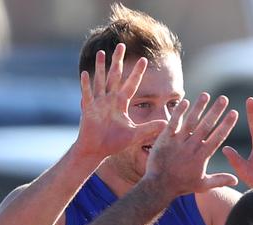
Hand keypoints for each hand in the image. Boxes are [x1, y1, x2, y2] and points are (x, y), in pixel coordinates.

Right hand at [76, 44, 166, 160]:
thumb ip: (149, 128)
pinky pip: (87, 95)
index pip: (131, 85)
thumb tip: (167, 124)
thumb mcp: (135, 134)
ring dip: (101, 67)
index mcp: (121, 104)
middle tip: (121, 45)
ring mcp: (98, 103)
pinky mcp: (88, 110)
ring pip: (100, 82)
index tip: (145, 59)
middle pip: (115, 77)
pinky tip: (86, 73)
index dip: (137, 73)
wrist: (96, 151)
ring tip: (102, 53)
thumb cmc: (114, 143)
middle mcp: (110, 100)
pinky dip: (86, 85)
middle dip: (118, 61)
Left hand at [143, 93, 238, 196]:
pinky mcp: (165, 139)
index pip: (218, 136)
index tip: (234, 112)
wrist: (159, 186)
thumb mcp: (202, 185)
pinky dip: (179, 112)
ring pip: (191, 121)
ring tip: (206, 95)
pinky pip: (173, 123)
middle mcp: (192, 146)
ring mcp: (178, 142)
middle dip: (216, 111)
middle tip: (224, 98)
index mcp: (202, 156)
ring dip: (199, 107)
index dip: (227, 124)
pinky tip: (185, 101)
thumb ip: (219, 180)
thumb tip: (236, 180)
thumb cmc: (181, 186)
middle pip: (207, 125)